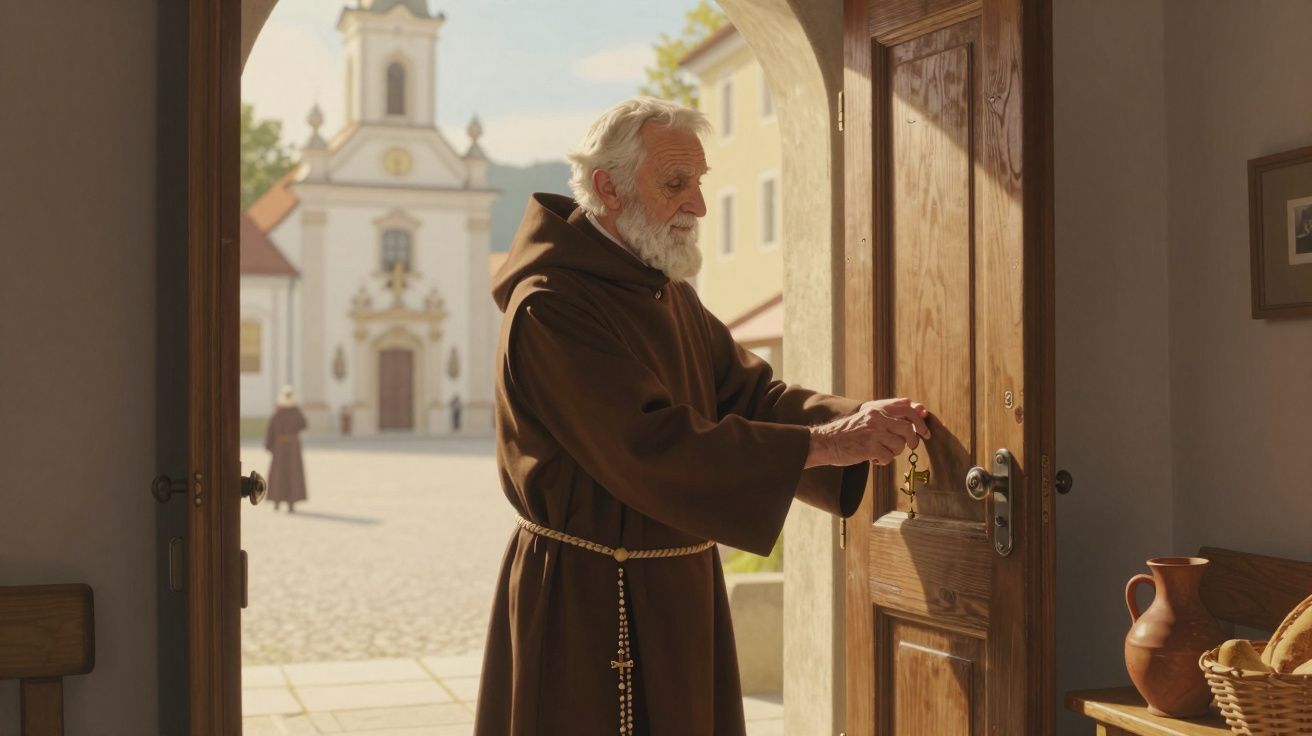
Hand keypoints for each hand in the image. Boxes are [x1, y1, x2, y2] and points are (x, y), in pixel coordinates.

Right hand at [805, 398, 930, 467]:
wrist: (826, 442)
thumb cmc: (848, 432)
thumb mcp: (867, 416)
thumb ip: (888, 412)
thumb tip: (914, 405)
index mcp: (877, 409)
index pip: (907, 409)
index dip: (920, 420)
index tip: (924, 431)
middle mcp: (877, 418)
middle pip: (908, 428)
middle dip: (913, 440)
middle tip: (912, 446)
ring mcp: (874, 432)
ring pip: (899, 445)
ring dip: (893, 452)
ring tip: (881, 451)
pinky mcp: (870, 447)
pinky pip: (889, 457)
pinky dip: (883, 460)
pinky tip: (873, 458)